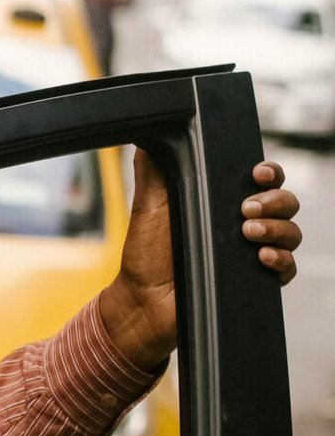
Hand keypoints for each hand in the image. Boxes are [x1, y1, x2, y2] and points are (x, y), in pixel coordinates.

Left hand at [98, 153, 301, 373]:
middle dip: (274, 201)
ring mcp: (252, 252)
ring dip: (278, 229)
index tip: (256, 174)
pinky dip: (282, 261)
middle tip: (247, 210)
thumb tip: (153, 134)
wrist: (144, 301)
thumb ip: (155, 168)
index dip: (269, 173)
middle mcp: (244, 224)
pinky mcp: (256, 280)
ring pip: (291, 232)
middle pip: (285, 202)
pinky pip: (288, 268)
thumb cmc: (147, 253)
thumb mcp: (149, 204)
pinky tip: (262, 258)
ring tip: (248, 233)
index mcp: (223, 201)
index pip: (262, 180)